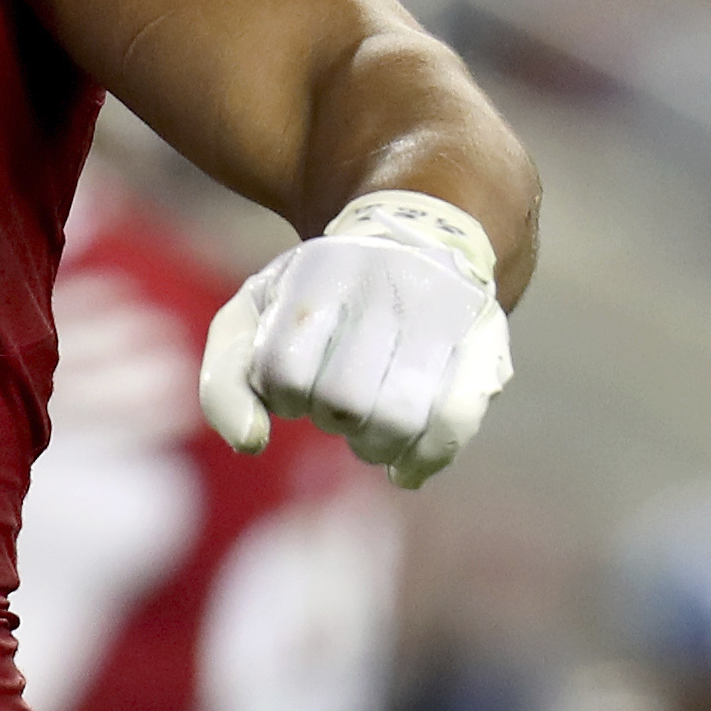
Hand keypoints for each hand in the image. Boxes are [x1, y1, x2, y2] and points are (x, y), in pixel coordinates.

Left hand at [197, 190, 510, 487]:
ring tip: (371, 428)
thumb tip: (250, 443)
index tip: (295, 376)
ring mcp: (442, 313)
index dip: (284, 394)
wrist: (417, 241)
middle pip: (343, 402)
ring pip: (396, 421)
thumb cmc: (320, 296)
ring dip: (374, 444)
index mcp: (320, 273)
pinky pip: (454, 422)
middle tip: (338, 404)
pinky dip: (424, 458)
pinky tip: (405, 468)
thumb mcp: (256, 314)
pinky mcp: (485, 343)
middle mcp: (387, 285)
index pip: (284, 372)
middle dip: (333, 418)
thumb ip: (225, 381)